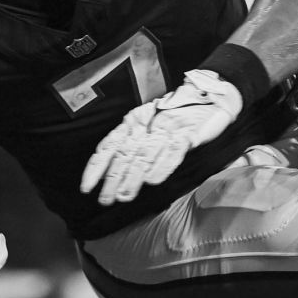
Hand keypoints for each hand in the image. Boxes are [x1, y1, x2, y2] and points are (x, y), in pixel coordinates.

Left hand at [82, 69, 241, 204]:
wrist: (211, 98)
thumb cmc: (178, 117)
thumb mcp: (152, 129)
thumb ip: (135, 150)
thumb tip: (113, 177)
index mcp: (134, 123)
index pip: (108, 146)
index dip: (96, 167)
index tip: (86, 188)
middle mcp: (146, 126)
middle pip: (125, 155)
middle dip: (113, 179)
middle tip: (106, 199)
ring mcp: (167, 130)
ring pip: (145, 155)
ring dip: (134, 177)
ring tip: (125, 195)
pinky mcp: (187, 134)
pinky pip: (173, 152)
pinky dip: (162, 166)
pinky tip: (152, 181)